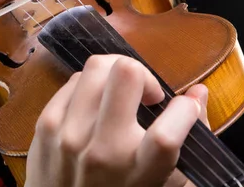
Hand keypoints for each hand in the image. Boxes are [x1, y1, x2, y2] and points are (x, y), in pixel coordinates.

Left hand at [25, 54, 209, 186]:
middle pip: (126, 75)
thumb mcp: (163, 182)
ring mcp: (69, 133)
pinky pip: (74, 79)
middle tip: (146, 95)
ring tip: (120, 95)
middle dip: (144, 76)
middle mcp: (103, 150)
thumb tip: (197, 92)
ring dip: (115, 74)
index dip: (184, 110)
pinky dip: (91, 84)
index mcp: (139, 172)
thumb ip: (187, 138)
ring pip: (97, 67)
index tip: (184, 106)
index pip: (166, 132)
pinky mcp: (46, 123)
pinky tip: (96, 104)